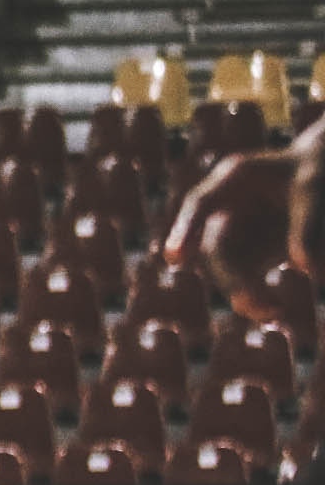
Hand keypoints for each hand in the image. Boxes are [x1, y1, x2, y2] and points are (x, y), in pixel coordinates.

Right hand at [165, 129, 324, 319]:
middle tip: (254, 305)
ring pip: (226, 268)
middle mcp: (230, 205)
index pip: (201, 203)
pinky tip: (275, 311)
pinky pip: (245, 278)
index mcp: (237, 177)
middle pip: (215, 246)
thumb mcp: (316, 191)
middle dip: (230, 277)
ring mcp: (240, 228)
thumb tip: (305, 270)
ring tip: (274, 312)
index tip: (174, 258)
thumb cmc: (319, 172)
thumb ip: (306, 227)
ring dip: (243, 293)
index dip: (185, 230)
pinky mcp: (256, 250)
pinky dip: (257, 296)